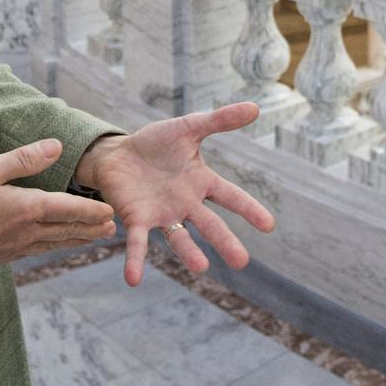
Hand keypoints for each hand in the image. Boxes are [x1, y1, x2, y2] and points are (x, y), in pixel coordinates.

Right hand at [0, 140, 115, 298]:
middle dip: (91, 228)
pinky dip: (50, 246)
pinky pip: (32, 251)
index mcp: (24, 210)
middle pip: (65, 230)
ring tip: (91, 238)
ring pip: (51, 244)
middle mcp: (22, 234)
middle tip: (113, 228)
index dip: (92, 209)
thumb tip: (56, 146)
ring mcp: (8, 250)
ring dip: (74, 239)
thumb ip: (21, 160)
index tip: (113, 211)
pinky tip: (47, 246)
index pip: (69, 209)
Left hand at [75, 102, 275, 286]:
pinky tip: (134, 278)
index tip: (269, 225)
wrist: (117, 154)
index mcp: (201, 182)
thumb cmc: (155, 143)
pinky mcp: (137, 219)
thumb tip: (255, 107)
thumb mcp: (189, 127)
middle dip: (225, 242)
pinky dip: (136, 260)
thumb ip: (220, 120)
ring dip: (189, 254)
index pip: (231, 196)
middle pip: (210, 224)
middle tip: (242, 262)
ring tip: (201, 269)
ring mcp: (162, 215)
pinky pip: (138, 242)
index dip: (249, 209)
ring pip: (179, 238)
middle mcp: (186, 204)